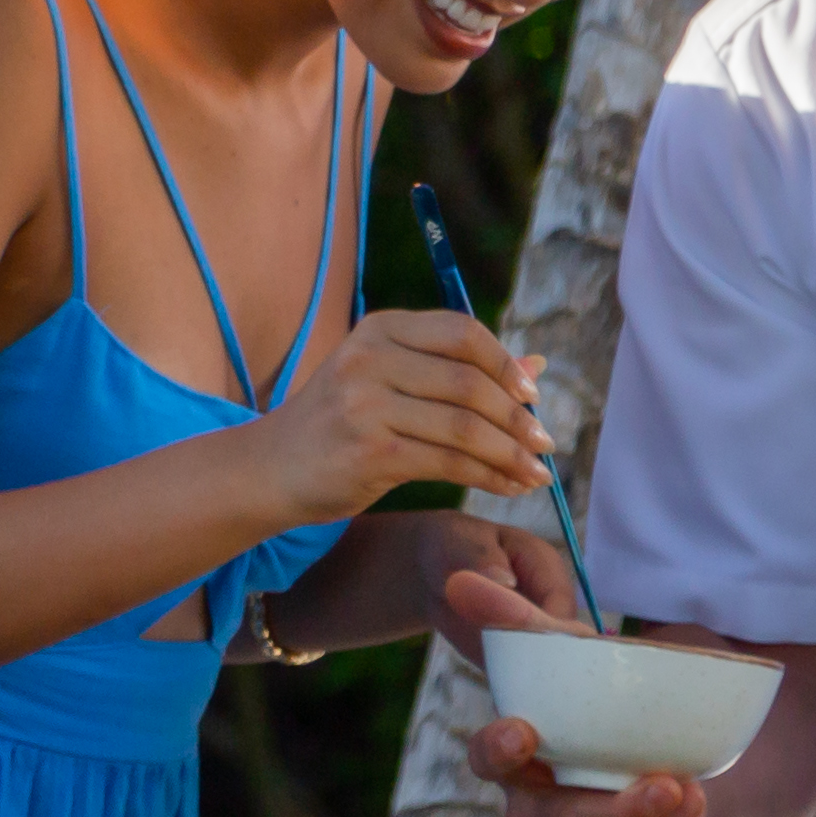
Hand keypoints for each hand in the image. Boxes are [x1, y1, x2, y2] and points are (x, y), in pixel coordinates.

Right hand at [243, 309, 544, 527]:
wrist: (270, 468)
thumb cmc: (340, 423)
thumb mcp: (391, 381)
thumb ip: (459, 370)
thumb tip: (537, 365)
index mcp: (379, 329)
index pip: (461, 332)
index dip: (505, 363)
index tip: (532, 395)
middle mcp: (370, 359)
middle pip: (469, 382)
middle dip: (517, 417)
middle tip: (545, 442)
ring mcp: (366, 405)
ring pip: (465, 427)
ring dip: (511, 454)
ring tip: (537, 472)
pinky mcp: (370, 452)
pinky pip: (449, 463)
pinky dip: (489, 477)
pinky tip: (509, 486)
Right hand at [453, 560, 709, 816]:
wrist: (652, 733)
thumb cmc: (593, 693)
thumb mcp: (566, 651)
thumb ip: (518, 620)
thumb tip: (461, 583)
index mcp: (515, 752)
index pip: (490, 759)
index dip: (500, 751)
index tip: (524, 731)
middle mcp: (535, 805)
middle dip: (603, 811)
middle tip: (660, 784)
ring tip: (686, 793)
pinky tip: (692, 806)